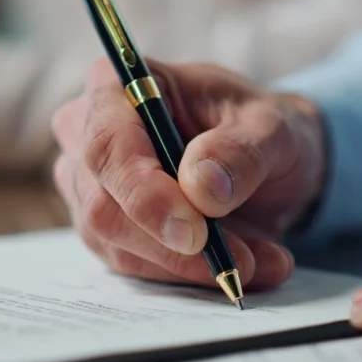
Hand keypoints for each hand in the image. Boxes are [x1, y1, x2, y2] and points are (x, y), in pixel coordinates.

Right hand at [52, 59, 325, 289]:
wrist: (263, 163)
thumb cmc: (258, 130)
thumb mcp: (272, 129)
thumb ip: (241, 152)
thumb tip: (201, 188)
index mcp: (119, 86)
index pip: (108, 144)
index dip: (145, 194)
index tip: (194, 232)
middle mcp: (89, 134)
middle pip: (104, 205)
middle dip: (173, 245)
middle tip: (242, 261)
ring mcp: (90, 185)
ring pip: (117, 244)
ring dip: (190, 266)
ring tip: (259, 261)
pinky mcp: (105, 228)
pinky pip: (132, 266)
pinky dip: (188, 275)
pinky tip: (239, 267)